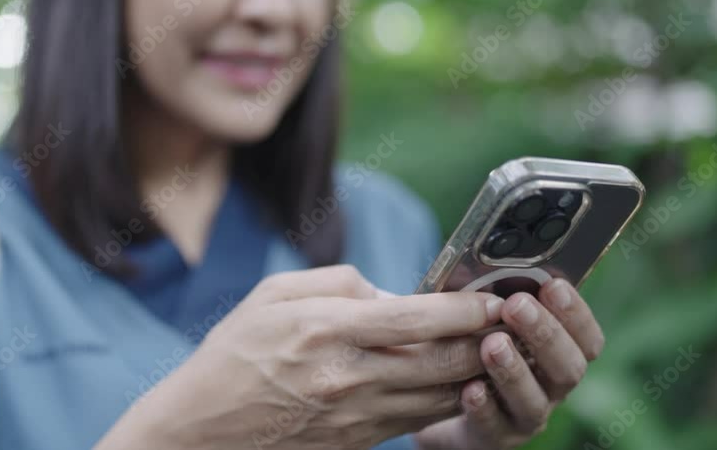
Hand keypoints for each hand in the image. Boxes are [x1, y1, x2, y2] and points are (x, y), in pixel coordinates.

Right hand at [97, 265, 505, 449]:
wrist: (200, 431)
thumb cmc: (232, 354)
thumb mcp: (270, 294)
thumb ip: (335, 283)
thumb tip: (387, 293)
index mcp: (326, 331)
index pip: (416, 319)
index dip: (465, 309)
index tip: (493, 297)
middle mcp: (348, 377)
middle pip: (442, 361)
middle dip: (489, 341)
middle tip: (517, 321)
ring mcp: (355, 416)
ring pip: (440, 396)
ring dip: (478, 373)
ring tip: (503, 350)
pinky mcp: (357, 442)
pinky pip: (418, 420)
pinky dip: (448, 400)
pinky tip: (461, 381)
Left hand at [416, 279, 604, 449]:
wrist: (441, 400)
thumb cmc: (470, 345)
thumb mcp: (486, 319)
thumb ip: (494, 298)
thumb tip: (487, 261)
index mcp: (558, 354)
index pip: (586, 338)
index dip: (576, 313)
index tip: (554, 285)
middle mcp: (550, 387)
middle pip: (568, 368)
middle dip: (545, 334)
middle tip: (517, 306)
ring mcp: (525, 415)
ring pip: (534, 400)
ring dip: (515, 370)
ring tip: (492, 344)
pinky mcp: (495, 438)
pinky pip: (494, 426)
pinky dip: (484, 407)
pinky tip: (470, 389)